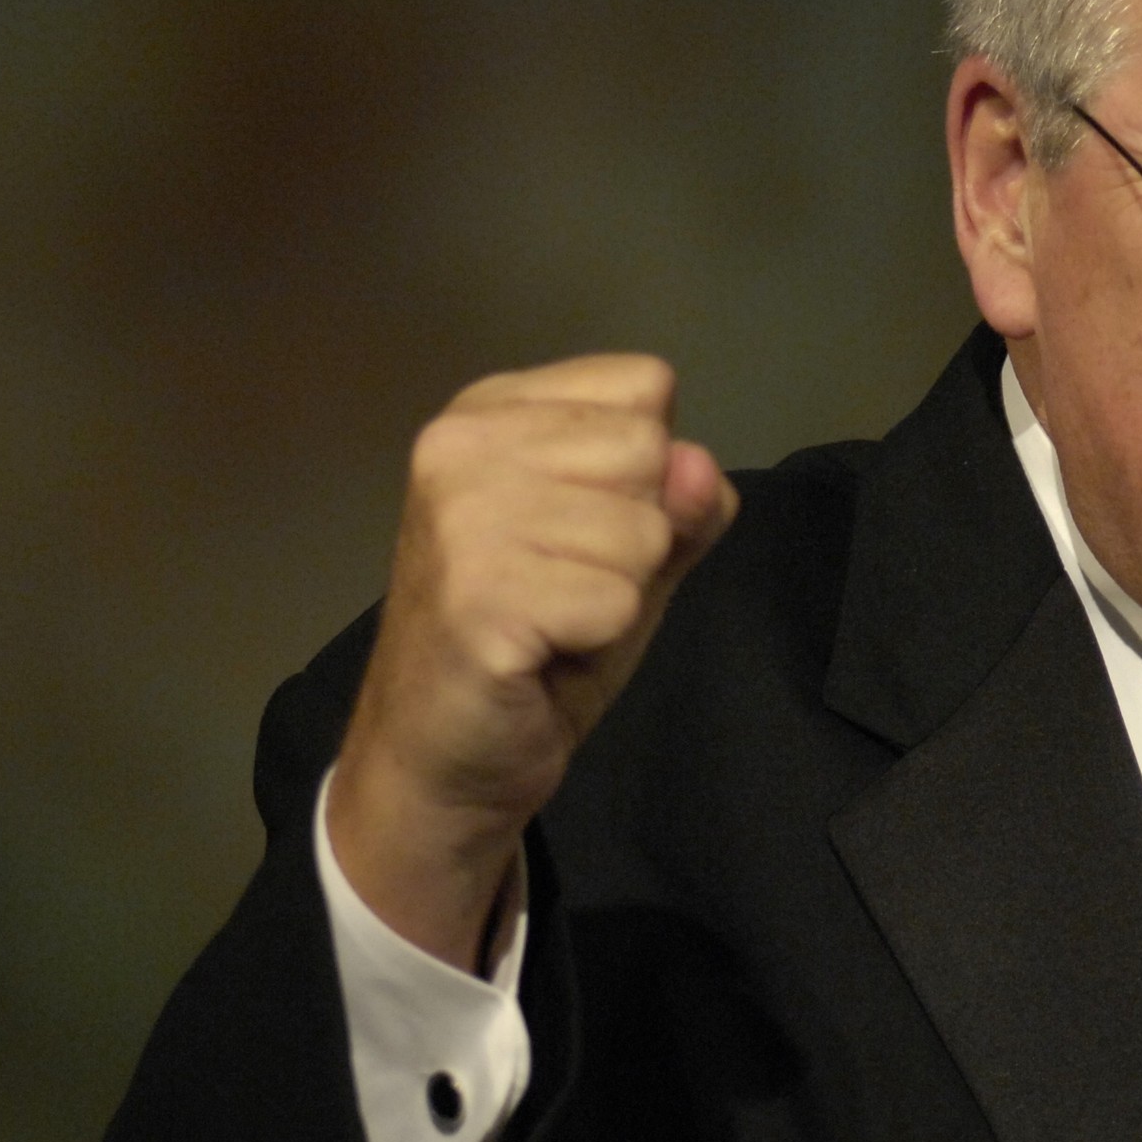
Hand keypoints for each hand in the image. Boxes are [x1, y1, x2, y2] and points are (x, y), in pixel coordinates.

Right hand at [328, 355, 736, 966]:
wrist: (443, 755)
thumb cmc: (539, 642)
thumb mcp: (632, 552)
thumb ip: (682, 500)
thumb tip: (698, 468)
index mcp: (490, 410)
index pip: (646, 387)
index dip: (647, 471)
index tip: (580, 528)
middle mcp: (461, 444)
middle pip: (652, 453)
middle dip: (637, 537)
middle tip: (565, 586)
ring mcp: (461, 517)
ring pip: (643, 530)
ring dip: (618, 594)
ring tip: (551, 619)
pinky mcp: (477, 595)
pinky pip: (617, 601)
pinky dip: (598, 639)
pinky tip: (538, 652)